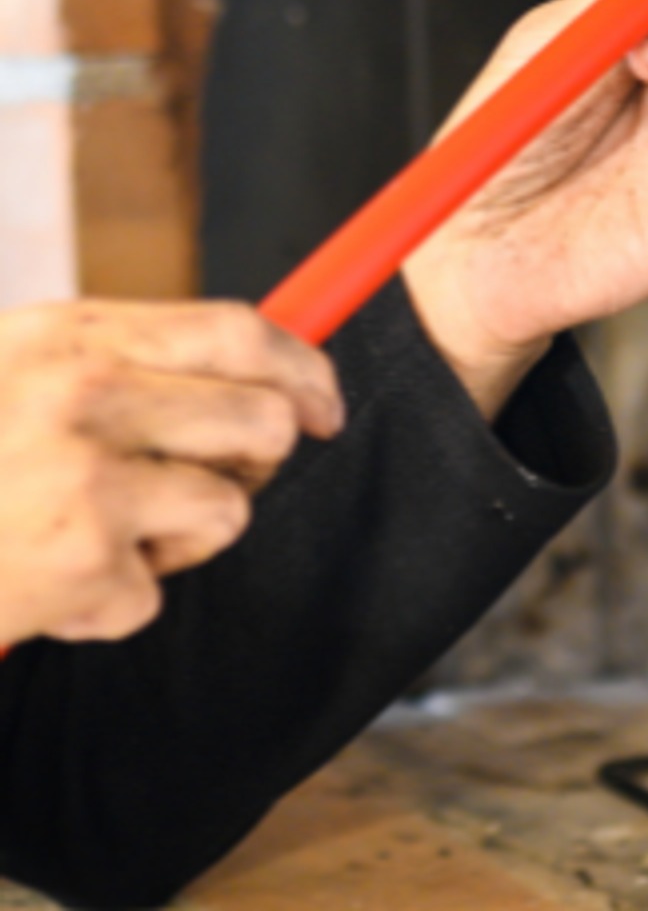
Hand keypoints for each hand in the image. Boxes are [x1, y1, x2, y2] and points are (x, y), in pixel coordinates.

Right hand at [0, 301, 344, 644]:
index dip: (304, 368)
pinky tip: (44, 588)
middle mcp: (87, 395)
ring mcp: (85, 479)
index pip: (241, 330)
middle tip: (207, 484)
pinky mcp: (81, 563)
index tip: (328, 406)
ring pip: (226, 512)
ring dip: (175, 539)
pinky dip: (110, 604)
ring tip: (91, 537)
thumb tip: (257, 358)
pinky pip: (157, 590)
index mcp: (76, 336)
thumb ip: (122, 359)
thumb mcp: (20, 372)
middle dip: (254, 464)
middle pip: (262, 422)